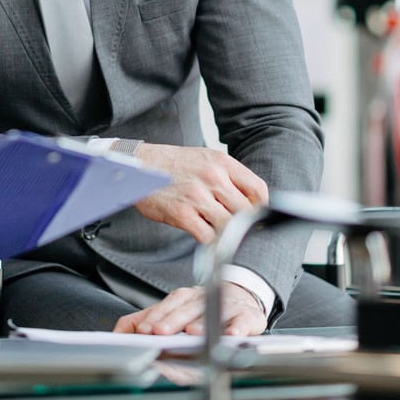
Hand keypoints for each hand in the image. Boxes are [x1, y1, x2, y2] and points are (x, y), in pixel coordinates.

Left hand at [112, 283, 267, 337]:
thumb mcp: (171, 311)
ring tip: (192, 333)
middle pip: (186, 309)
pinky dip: (237, 329)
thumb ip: (143, 320)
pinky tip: (230, 336)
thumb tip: (117, 334)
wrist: (241, 299)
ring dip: (202, 323)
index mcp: (183, 298)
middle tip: (161, 332)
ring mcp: (225, 307)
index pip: (166, 305)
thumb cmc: (201, 310)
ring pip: (213, 313)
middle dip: (172, 320)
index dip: (155, 317)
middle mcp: (202, 300)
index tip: (144, 330)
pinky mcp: (247, 317)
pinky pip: (243, 322)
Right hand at [130, 143, 267, 242]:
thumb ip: (228, 177)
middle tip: (240, 231)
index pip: (257, 189)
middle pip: (245, 211)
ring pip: (229, 226)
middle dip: (244, 224)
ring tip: (220, 232)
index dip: (261, 208)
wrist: (138, 165)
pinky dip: (209, 240)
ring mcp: (197, 196)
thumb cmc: (172, 164)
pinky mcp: (182, 213)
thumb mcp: (205, 159)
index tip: (258, 218)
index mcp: (222, 163)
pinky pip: (207, 236)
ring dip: (226, 233)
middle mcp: (213, 177)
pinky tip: (203, 233)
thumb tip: (251, 201)